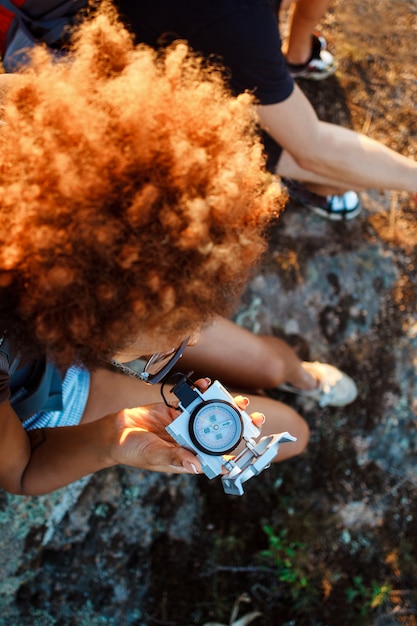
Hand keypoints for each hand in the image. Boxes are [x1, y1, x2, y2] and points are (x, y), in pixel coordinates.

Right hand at [107, 380, 264, 475]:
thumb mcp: (153, 456)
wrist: (114, 432)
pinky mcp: (177, 409)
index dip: (237, 453)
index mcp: (190, 456)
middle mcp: (191, 440)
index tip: (254, 447)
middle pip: (221, 433)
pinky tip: (206, 385)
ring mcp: (185, 424)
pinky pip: (193, 400)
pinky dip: (201, 391)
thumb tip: (196, 466)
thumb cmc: (132, 451)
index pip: (218, 458)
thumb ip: (174, 458)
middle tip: (256, 416)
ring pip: (211, 415)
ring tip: (240, 399)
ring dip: (225, 406)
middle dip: (239, 426)